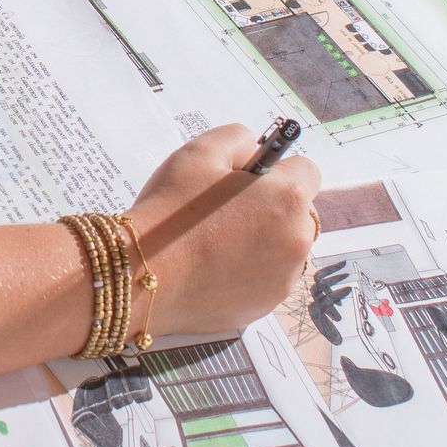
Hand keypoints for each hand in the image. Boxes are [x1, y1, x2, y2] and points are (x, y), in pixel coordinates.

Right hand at [124, 125, 319, 338]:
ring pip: (283, 249)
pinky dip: (247, 272)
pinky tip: (210, 267)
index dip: (276, 170)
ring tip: (214, 241)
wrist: (139, 274)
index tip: (246, 178)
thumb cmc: (171, 209)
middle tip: (226, 209)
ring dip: (263, 241)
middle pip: (298, 214)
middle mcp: (297, 241)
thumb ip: (238, 139)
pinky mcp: (263, 307)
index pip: (306, 171)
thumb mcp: (199, 152)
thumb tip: (254, 151)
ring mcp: (283, 280)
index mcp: (288, 198)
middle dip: (273, 207)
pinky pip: (264, 280)